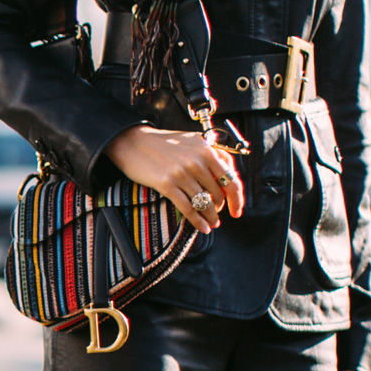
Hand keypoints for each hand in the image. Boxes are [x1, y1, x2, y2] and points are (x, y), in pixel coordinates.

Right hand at [104, 125, 242, 233]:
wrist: (133, 142)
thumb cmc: (162, 143)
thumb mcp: (191, 142)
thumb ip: (210, 155)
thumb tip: (227, 174)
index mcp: (206, 150)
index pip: (230, 178)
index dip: (237, 198)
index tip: (237, 209)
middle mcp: (197, 161)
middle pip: (218, 194)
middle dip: (221, 209)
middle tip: (219, 217)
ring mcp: (182, 173)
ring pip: (204, 203)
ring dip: (211, 217)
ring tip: (212, 224)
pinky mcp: (167, 184)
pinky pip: (188, 208)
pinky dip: (198, 221)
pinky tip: (202, 228)